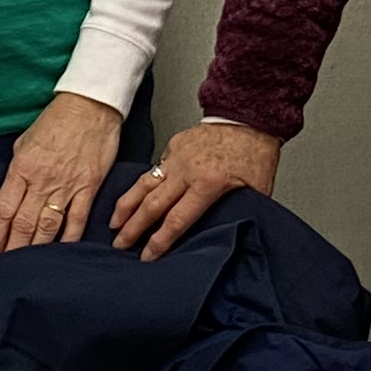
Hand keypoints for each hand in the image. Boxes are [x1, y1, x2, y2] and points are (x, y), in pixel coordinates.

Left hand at [0, 93, 125, 261]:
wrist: (90, 106)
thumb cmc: (55, 121)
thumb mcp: (24, 142)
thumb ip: (17, 170)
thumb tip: (13, 192)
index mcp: (21, 169)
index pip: (2, 211)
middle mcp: (41, 182)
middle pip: (22, 224)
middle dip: (12, 250)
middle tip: (6, 269)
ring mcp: (66, 187)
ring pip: (47, 227)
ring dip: (36, 250)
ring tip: (28, 268)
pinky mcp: (88, 188)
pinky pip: (77, 220)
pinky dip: (69, 240)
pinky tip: (61, 255)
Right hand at [107, 120, 281, 260]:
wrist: (250, 114)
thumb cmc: (255, 153)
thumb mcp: (256, 189)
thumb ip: (238, 212)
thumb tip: (229, 232)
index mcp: (208, 185)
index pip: (176, 220)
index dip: (159, 241)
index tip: (147, 256)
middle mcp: (186, 171)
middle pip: (152, 205)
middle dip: (133, 228)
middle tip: (119, 245)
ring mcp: (176, 156)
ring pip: (144, 184)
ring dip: (127, 206)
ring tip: (114, 223)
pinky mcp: (173, 144)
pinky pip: (155, 167)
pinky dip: (143, 183)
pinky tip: (135, 195)